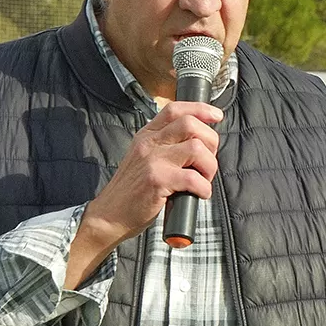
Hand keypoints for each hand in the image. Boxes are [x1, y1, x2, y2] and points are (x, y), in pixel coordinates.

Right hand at [66, 101, 222, 283]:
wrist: (109, 215)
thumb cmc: (133, 191)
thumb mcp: (144, 158)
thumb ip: (166, 146)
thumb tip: (201, 143)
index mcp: (147, 135)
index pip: (175, 110)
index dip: (200, 109)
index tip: (217, 116)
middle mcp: (149, 143)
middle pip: (190, 125)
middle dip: (211, 142)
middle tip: (208, 162)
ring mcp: (152, 160)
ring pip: (196, 149)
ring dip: (209, 166)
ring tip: (203, 180)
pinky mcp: (156, 180)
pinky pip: (193, 178)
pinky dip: (204, 188)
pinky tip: (199, 194)